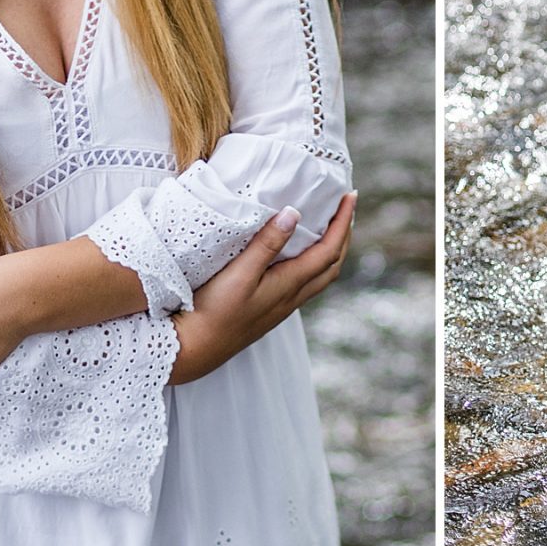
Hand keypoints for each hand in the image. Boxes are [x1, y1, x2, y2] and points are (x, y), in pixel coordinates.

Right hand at [171, 191, 355, 384]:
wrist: (196, 349)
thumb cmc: (215, 312)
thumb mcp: (240, 273)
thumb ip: (267, 244)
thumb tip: (294, 213)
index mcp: (290, 284)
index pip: (329, 250)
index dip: (343, 222)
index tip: (350, 196)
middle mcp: (293, 297)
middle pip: (333, 264)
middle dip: (344, 235)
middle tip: (346, 208)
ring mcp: (282, 306)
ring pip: (321, 275)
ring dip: (332, 250)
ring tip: (329, 228)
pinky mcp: (270, 309)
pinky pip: (305, 282)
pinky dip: (314, 262)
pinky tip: (298, 256)